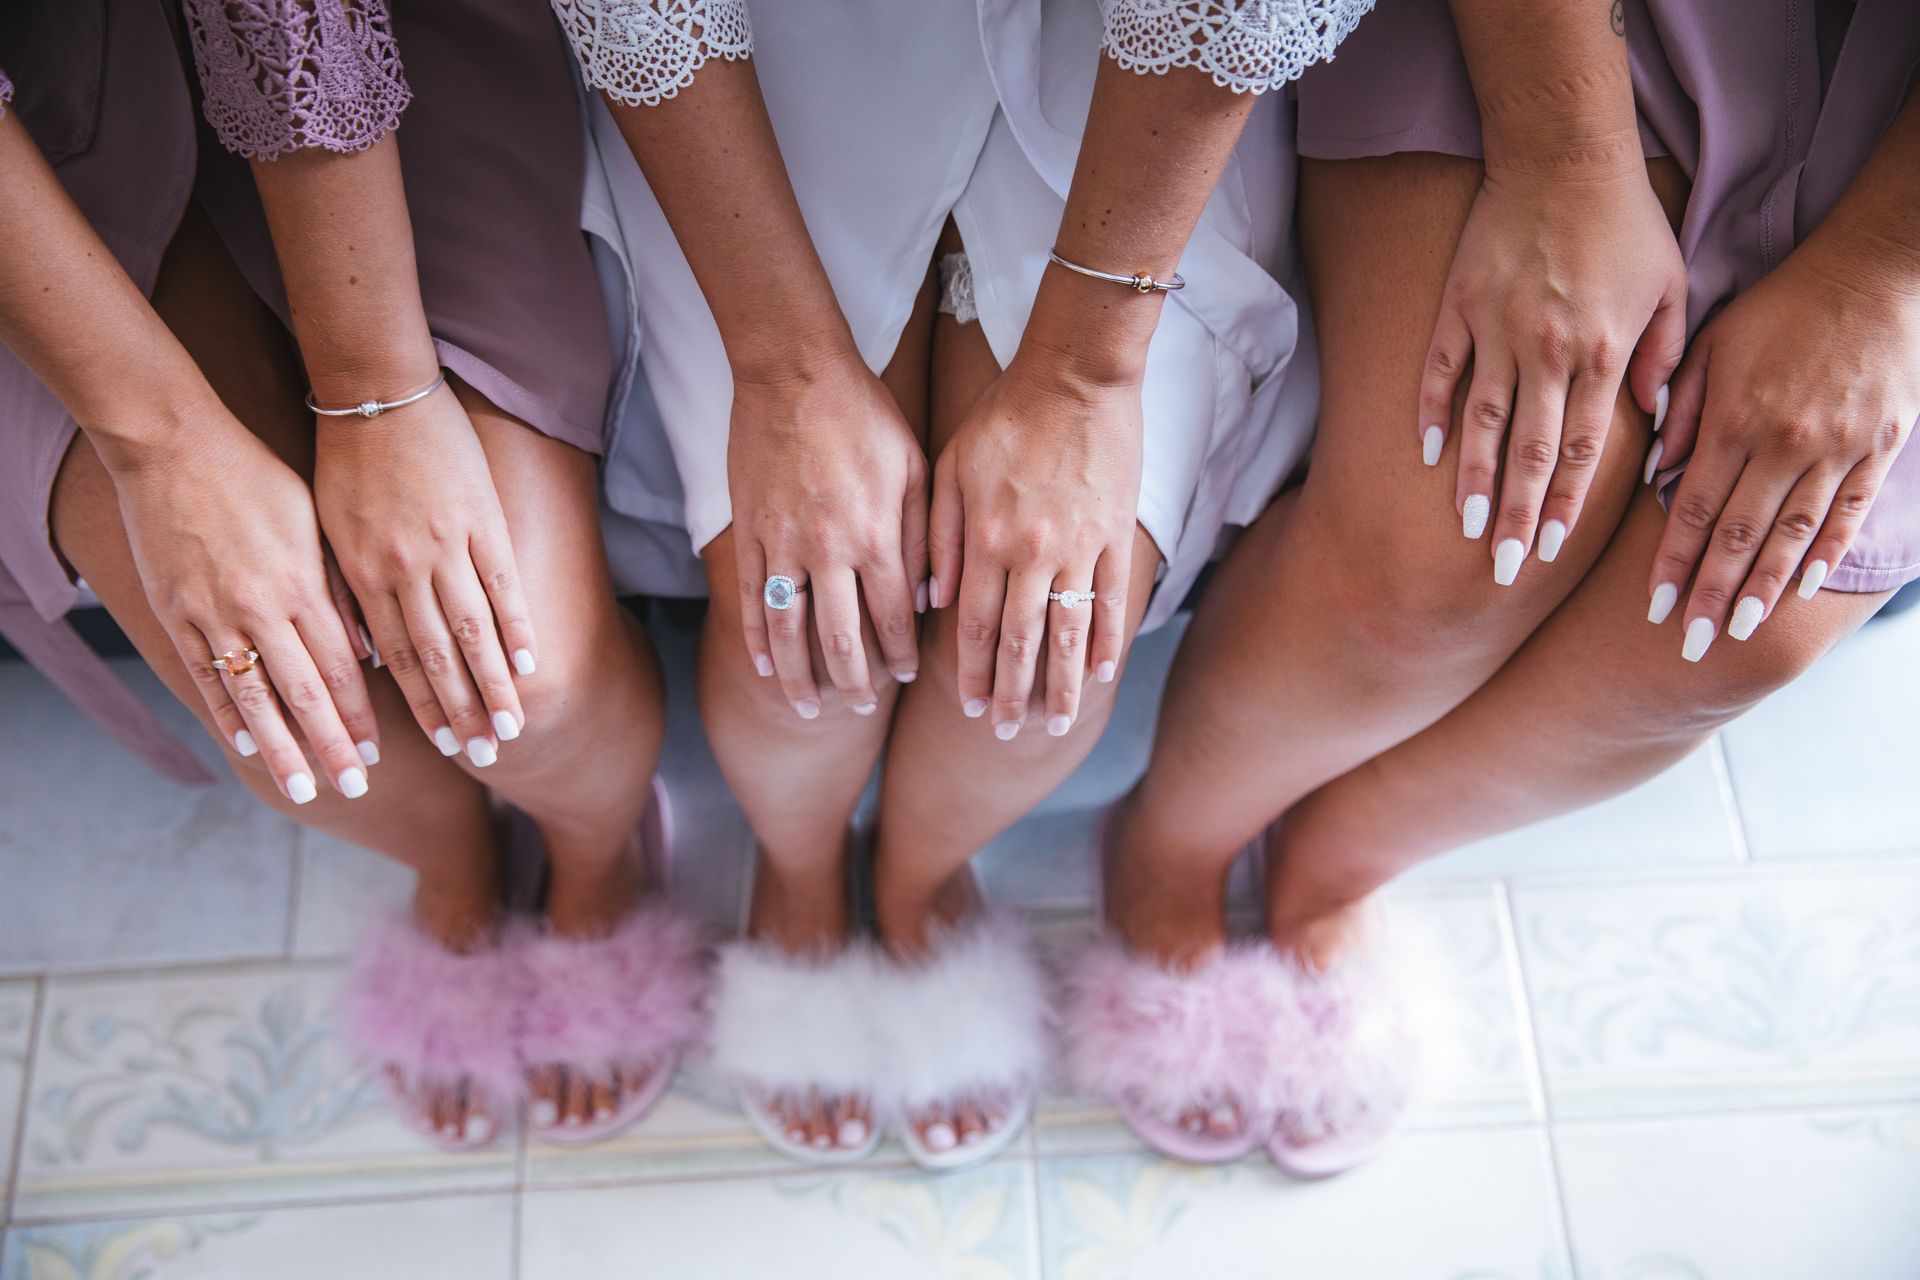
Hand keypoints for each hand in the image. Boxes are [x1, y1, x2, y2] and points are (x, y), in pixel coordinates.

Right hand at [103, 400, 378, 801]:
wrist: (173, 444)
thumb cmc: (259, 476)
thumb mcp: (316, 523)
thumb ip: (340, 589)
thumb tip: (368, 650)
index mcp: (304, 584)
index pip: (341, 668)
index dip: (361, 715)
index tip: (379, 753)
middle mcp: (261, 607)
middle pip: (304, 694)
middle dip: (332, 746)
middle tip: (355, 787)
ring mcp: (213, 614)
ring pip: (254, 697)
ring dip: (282, 749)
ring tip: (303, 789)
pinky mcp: (173, 612)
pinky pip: (203, 677)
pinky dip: (227, 715)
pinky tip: (246, 747)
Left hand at [314, 381, 533, 763]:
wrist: (373, 389)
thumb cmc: (343, 459)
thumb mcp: (327, 531)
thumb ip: (349, 592)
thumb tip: (365, 653)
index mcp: (364, 576)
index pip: (397, 659)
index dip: (422, 707)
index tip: (443, 746)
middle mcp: (406, 571)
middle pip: (439, 658)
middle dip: (463, 713)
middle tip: (486, 758)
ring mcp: (447, 546)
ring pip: (474, 632)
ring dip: (495, 684)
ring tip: (514, 726)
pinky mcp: (481, 519)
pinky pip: (502, 585)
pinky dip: (517, 628)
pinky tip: (531, 662)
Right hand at [728, 349, 926, 717]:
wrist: (793, 370)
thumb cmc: (864, 413)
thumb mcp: (915, 467)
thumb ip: (924, 536)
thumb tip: (925, 598)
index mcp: (877, 536)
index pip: (891, 619)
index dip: (899, 657)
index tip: (905, 679)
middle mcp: (828, 551)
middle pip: (839, 640)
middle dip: (852, 683)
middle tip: (857, 710)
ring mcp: (782, 544)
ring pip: (788, 631)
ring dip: (798, 678)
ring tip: (807, 709)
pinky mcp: (748, 532)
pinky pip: (750, 599)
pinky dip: (756, 639)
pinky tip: (763, 666)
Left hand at [929, 361, 1138, 738]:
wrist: (1076, 372)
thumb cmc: (1005, 413)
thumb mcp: (950, 465)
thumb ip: (938, 535)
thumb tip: (931, 598)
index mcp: (986, 540)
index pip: (972, 626)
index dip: (968, 673)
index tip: (965, 707)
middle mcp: (1031, 554)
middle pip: (1018, 644)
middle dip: (1009, 695)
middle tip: (1002, 734)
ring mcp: (1079, 548)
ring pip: (1068, 635)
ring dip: (1062, 688)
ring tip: (1057, 726)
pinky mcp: (1116, 535)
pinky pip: (1111, 601)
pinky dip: (1107, 642)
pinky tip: (1103, 674)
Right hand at [1420, 159, 1686, 579]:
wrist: (1564, 155)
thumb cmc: (1626, 224)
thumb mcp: (1671, 290)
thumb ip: (1664, 360)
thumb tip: (1654, 426)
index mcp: (1602, 353)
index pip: (1581, 449)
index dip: (1564, 505)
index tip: (1549, 550)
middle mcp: (1548, 349)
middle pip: (1529, 450)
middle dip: (1517, 515)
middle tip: (1503, 568)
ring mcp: (1497, 328)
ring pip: (1481, 421)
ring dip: (1473, 480)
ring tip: (1465, 528)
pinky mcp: (1459, 305)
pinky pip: (1441, 370)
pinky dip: (1433, 413)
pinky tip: (1430, 455)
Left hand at [1647, 242, 1919, 656]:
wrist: (1873, 272)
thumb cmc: (1779, 307)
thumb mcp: (1711, 343)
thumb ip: (1681, 410)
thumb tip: (1656, 473)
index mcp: (1734, 421)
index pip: (1695, 511)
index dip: (1672, 564)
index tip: (1651, 609)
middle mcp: (1783, 445)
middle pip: (1741, 538)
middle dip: (1711, 595)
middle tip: (1688, 646)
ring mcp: (1836, 450)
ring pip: (1794, 536)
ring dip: (1764, 590)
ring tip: (1737, 632)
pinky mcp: (1879, 447)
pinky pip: (1848, 512)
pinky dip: (1825, 553)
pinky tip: (1804, 588)